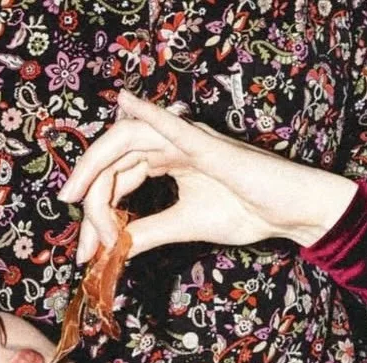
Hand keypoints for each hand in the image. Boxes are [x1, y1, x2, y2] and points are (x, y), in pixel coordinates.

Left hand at [58, 90, 355, 261]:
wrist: (289, 212)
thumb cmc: (247, 212)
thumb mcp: (184, 226)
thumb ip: (147, 233)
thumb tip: (111, 249)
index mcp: (166, 159)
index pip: (117, 178)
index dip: (95, 213)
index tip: (88, 254)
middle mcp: (170, 143)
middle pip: (114, 158)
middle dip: (88, 197)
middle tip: (80, 244)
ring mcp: (187, 140)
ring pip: (128, 142)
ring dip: (98, 167)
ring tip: (77, 199)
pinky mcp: (208, 145)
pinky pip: (173, 126)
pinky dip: (149, 114)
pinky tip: (126, 104)